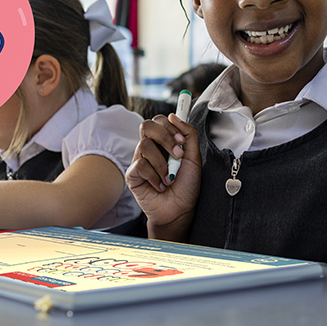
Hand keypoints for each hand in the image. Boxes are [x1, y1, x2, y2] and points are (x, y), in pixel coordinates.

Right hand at [124, 113, 200, 240]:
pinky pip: (140, 165)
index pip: (159, 121)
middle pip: (146, 126)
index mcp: (164, 143)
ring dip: (162, 163)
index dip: (169, 127)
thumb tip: (175, 116)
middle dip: (164, 138)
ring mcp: (139, 160)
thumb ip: (189, 135)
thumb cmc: (186, 186)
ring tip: (169, 177)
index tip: (181, 141)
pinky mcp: (132, 174)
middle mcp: (150, 149)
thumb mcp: (194, 158)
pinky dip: (154, 176)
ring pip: (145, 145)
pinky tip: (159, 185)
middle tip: (177, 155)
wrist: (180, 210)